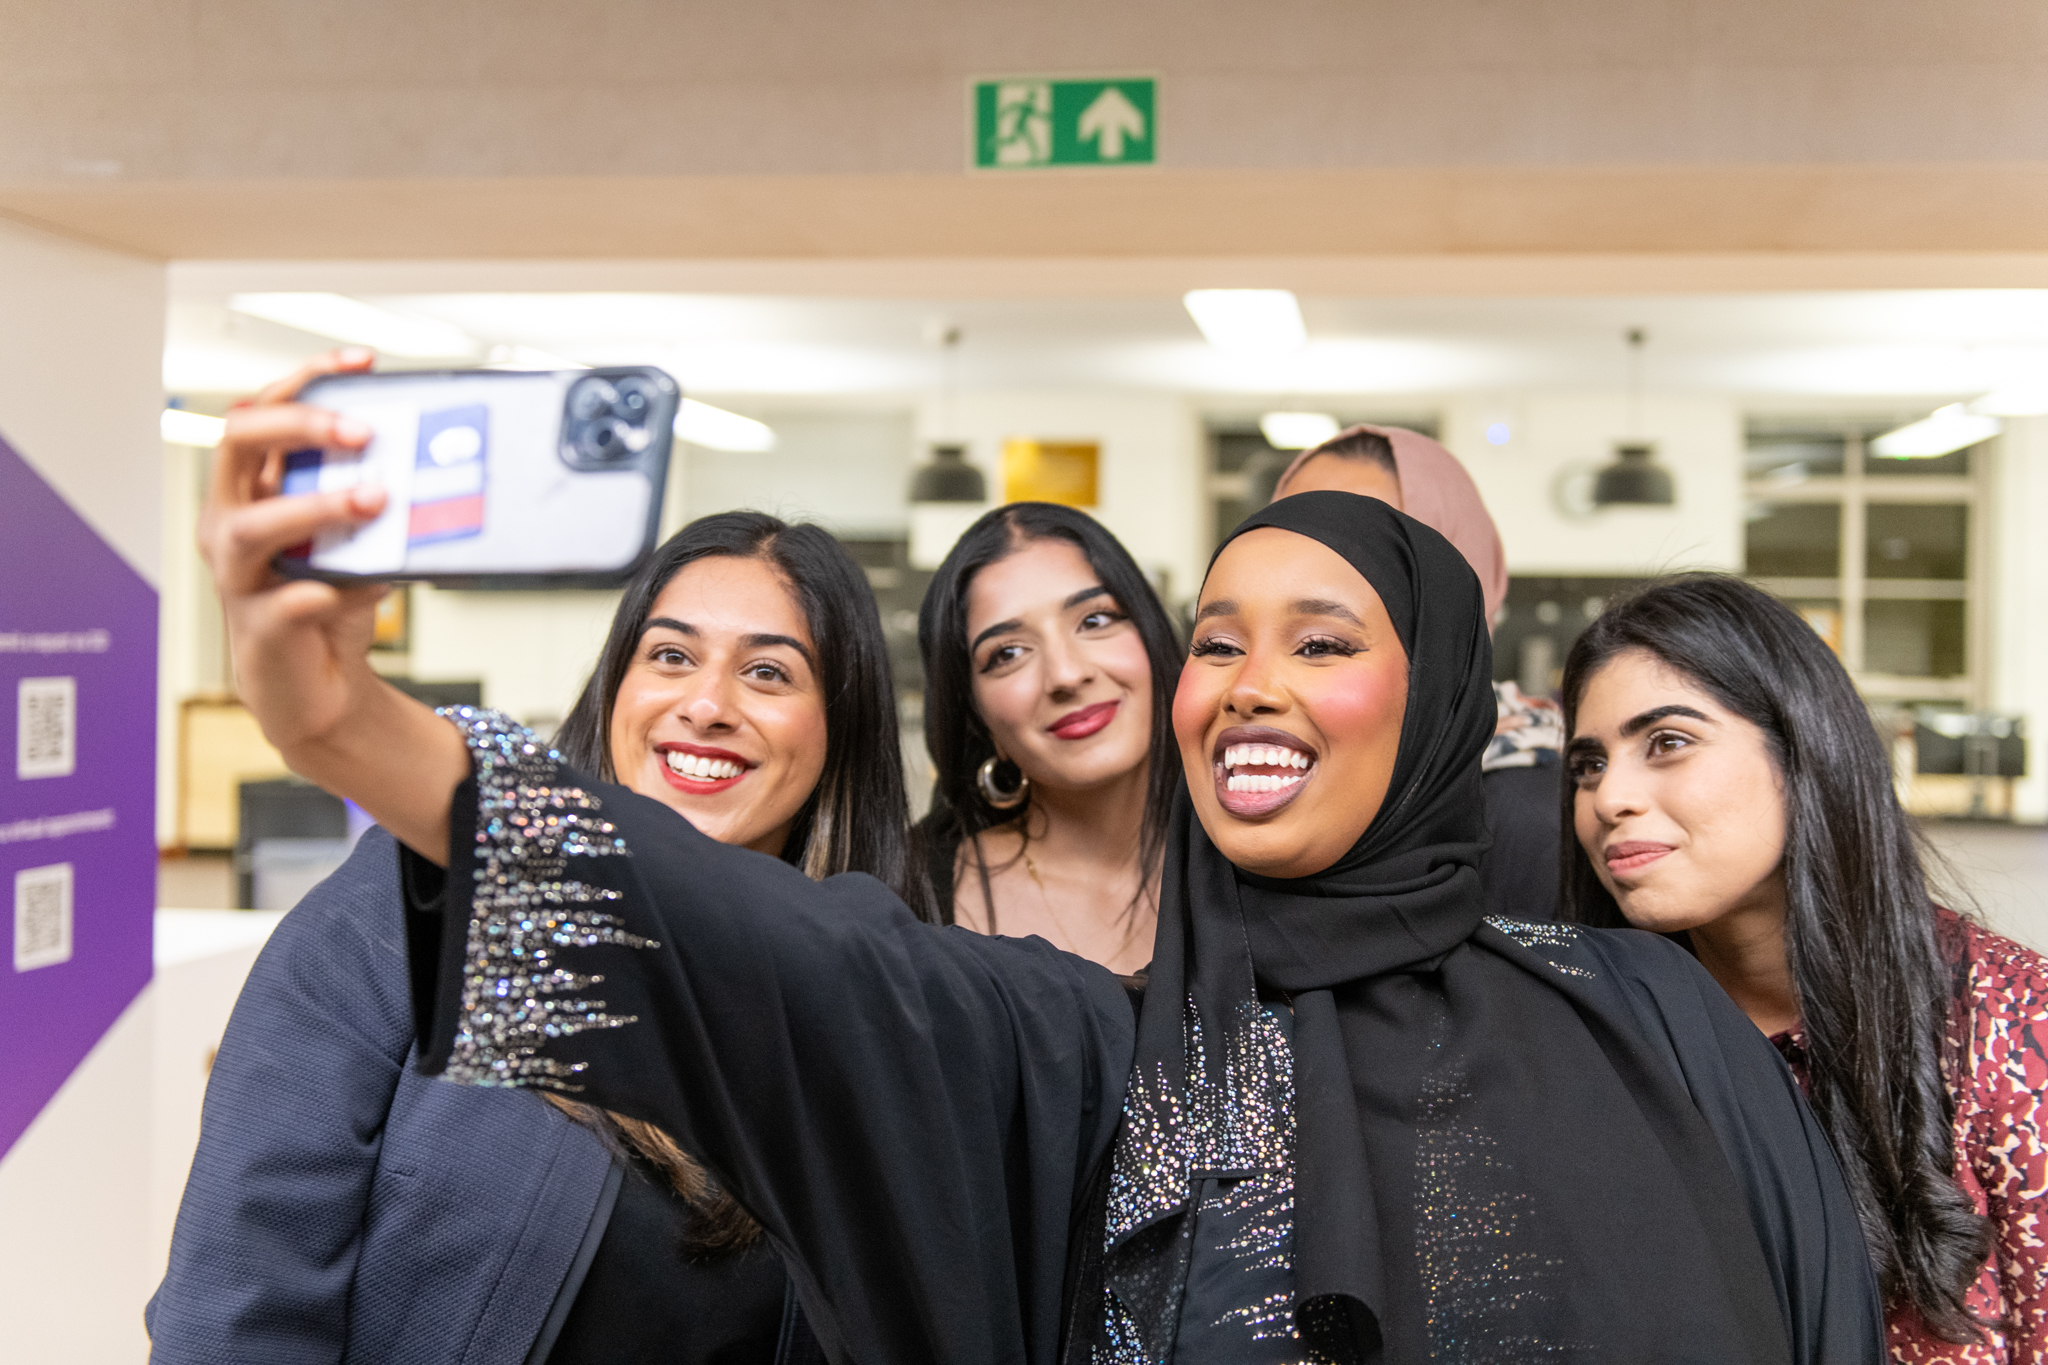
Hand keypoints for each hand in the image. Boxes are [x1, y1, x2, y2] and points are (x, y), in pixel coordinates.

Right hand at [197, 347, 384, 752]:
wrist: (319, 687)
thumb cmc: (332, 602)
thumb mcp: (359, 539)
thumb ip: (379, 498)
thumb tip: (433, 458)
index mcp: (252, 490)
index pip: (262, 412)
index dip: (305, 378)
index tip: (359, 361)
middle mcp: (232, 523)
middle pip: (237, 445)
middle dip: (301, 425)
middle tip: (363, 431)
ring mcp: (239, 577)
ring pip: (249, 526)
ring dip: (315, 506)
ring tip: (372, 500)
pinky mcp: (260, 629)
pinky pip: (284, 603)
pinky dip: (322, 592)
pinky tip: (357, 585)